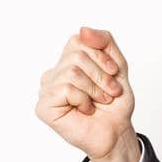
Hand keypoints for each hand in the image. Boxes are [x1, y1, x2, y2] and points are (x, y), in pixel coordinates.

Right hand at [35, 26, 136, 161]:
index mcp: (67, 62)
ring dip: (95, 89)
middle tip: (109, 93)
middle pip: (76, 56)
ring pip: (72, 72)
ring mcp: (46, 89)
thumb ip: (104, 42)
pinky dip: (84, 100)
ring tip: (99, 102)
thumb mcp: (117, 66)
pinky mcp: (44, 106)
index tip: (113, 74)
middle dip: (101, 76)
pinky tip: (85, 110)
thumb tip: (82, 29)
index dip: (101, 56)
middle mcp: (53, 73)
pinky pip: (65, 89)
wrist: (117, 132)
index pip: (79, 40)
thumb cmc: (115, 103)